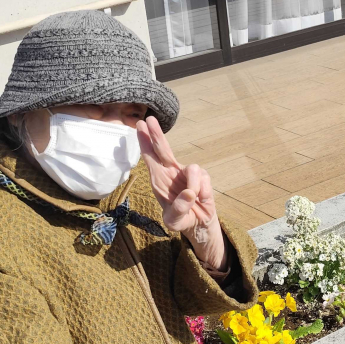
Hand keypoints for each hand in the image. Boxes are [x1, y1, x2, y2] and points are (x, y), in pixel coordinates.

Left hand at [136, 116, 226, 270]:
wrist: (198, 224)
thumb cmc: (181, 219)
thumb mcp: (174, 222)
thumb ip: (178, 210)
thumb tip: (189, 193)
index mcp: (159, 180)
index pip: (150, 158)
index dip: (145, 141)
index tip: (140, 125)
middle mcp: (171, 173)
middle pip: (164, 149)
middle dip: (156, 134)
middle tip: (149, 119)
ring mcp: (187, 173)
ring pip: (192, 168)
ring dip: (193, 187)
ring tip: (193, 200)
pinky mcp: (202, 177)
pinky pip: (204, 180)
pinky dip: (203, 192)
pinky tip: (201, 200)